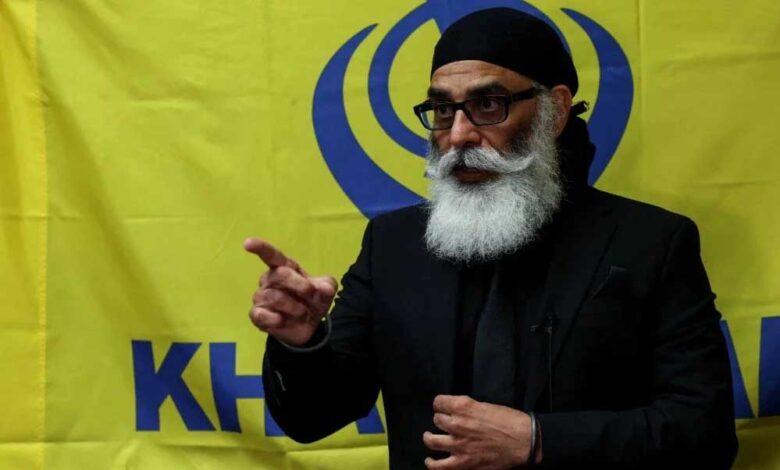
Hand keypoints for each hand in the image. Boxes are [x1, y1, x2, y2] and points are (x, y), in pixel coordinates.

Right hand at [244, 238, 336, 345]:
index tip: (248, 243)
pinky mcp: (257, 315)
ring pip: (273, 297)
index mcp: (285, 268)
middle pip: (279, 275)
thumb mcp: (326, 291)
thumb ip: (327, 286)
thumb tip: (324, 290)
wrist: (310, 326)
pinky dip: (273, 319)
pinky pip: (260, 314)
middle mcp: (270, 280)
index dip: (260, 248)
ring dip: (293, 306)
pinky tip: (281, 320)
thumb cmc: (313, 300)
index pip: (272, 255)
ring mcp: (262, 297)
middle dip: (299, 284)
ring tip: (302, 313)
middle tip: (311, 293)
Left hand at [423, 395, 538, 469]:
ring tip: (431, 437)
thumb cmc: (509, 421)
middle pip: (436, 419)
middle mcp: (456, 424)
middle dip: (441, 420)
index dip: (441, 404)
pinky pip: (439, 466)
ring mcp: (458, 445)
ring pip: (431, 440)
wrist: (523, 441)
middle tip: (447, 423)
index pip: (438, 402)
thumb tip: (457, 412)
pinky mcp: (463, 462)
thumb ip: (468, 409)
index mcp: (463, 406)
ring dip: (430, 438)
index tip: (444, 407)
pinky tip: (430, 460)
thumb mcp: (486, 405)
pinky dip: (432, 463)